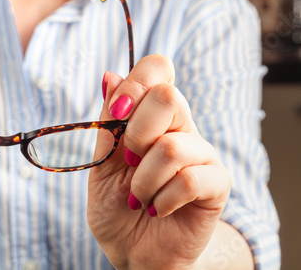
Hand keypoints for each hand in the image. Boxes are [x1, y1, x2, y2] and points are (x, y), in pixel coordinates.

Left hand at [87, 54, 231, 268]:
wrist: (131, 249)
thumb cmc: (116, 204)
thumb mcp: (101, 162)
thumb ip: (108, 122)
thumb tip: (110, 75)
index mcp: (152, 116)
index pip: (158, 69)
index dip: (136, 83)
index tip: (116, 114)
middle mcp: (181, 128)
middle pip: (169, 97)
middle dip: (136, 135)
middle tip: (128, 162)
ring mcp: (202, 155)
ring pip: (172, 147)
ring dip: (143, 181)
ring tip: (138, 198)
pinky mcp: (216, 185)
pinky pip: (190, 180)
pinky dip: (161, 200)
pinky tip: (156, 209)